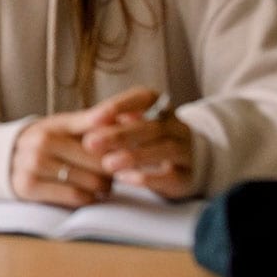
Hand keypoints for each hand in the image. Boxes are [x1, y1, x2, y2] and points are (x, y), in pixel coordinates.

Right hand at [10, 99, 125, 207]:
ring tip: (103, 184)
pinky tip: (88, 194)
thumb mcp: (66, 127)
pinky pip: (75, 198)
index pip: (97, 128)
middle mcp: (42, 141)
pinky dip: (88, 199)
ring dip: (103, 187)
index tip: (134, 149)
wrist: (4, 160)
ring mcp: (33, 164)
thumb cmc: (47, 143)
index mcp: (56, 123)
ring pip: (90, 182)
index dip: (121, 140)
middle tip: (118, 172)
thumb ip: (97, 121)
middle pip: (99, 161)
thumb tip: (138, 115)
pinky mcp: (28, 187)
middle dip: (114, 169)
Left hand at [79, 87, 196, 199]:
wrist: (187, 163)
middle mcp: (178, 126)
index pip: (144, 98)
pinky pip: (171, 176)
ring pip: (165, 149)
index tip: (93, 118)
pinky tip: (124, 178)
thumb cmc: (147, 140)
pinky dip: (147, 177)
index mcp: (161, 107)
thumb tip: (89, 122)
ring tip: (107, 164)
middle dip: (120, 135)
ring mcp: (186, 151)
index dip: (119, 106)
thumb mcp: (131, 126)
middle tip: (90, 143)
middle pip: (152, 126)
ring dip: (134, 156)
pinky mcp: (188, 176)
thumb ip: (112, 123)